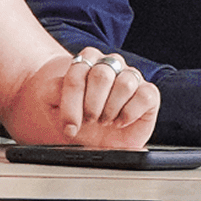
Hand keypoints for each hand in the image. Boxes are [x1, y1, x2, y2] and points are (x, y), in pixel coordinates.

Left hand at [20, 48, 159, 146]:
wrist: (98, 138)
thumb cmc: (78, 119)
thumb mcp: (56, 109)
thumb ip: (52, 93)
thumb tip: (56, 87)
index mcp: (86, 61)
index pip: (77, 74)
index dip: (72, 104)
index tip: (70, 126)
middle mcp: (110, 64)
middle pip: (101, 75)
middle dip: (92, 106)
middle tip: (90, 120)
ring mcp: (131, 76)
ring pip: (124, 84)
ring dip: (111, 109)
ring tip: (105, 121)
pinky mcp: (149, 93)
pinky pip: (144, 96)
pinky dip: (130, 113)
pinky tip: (120, 121)